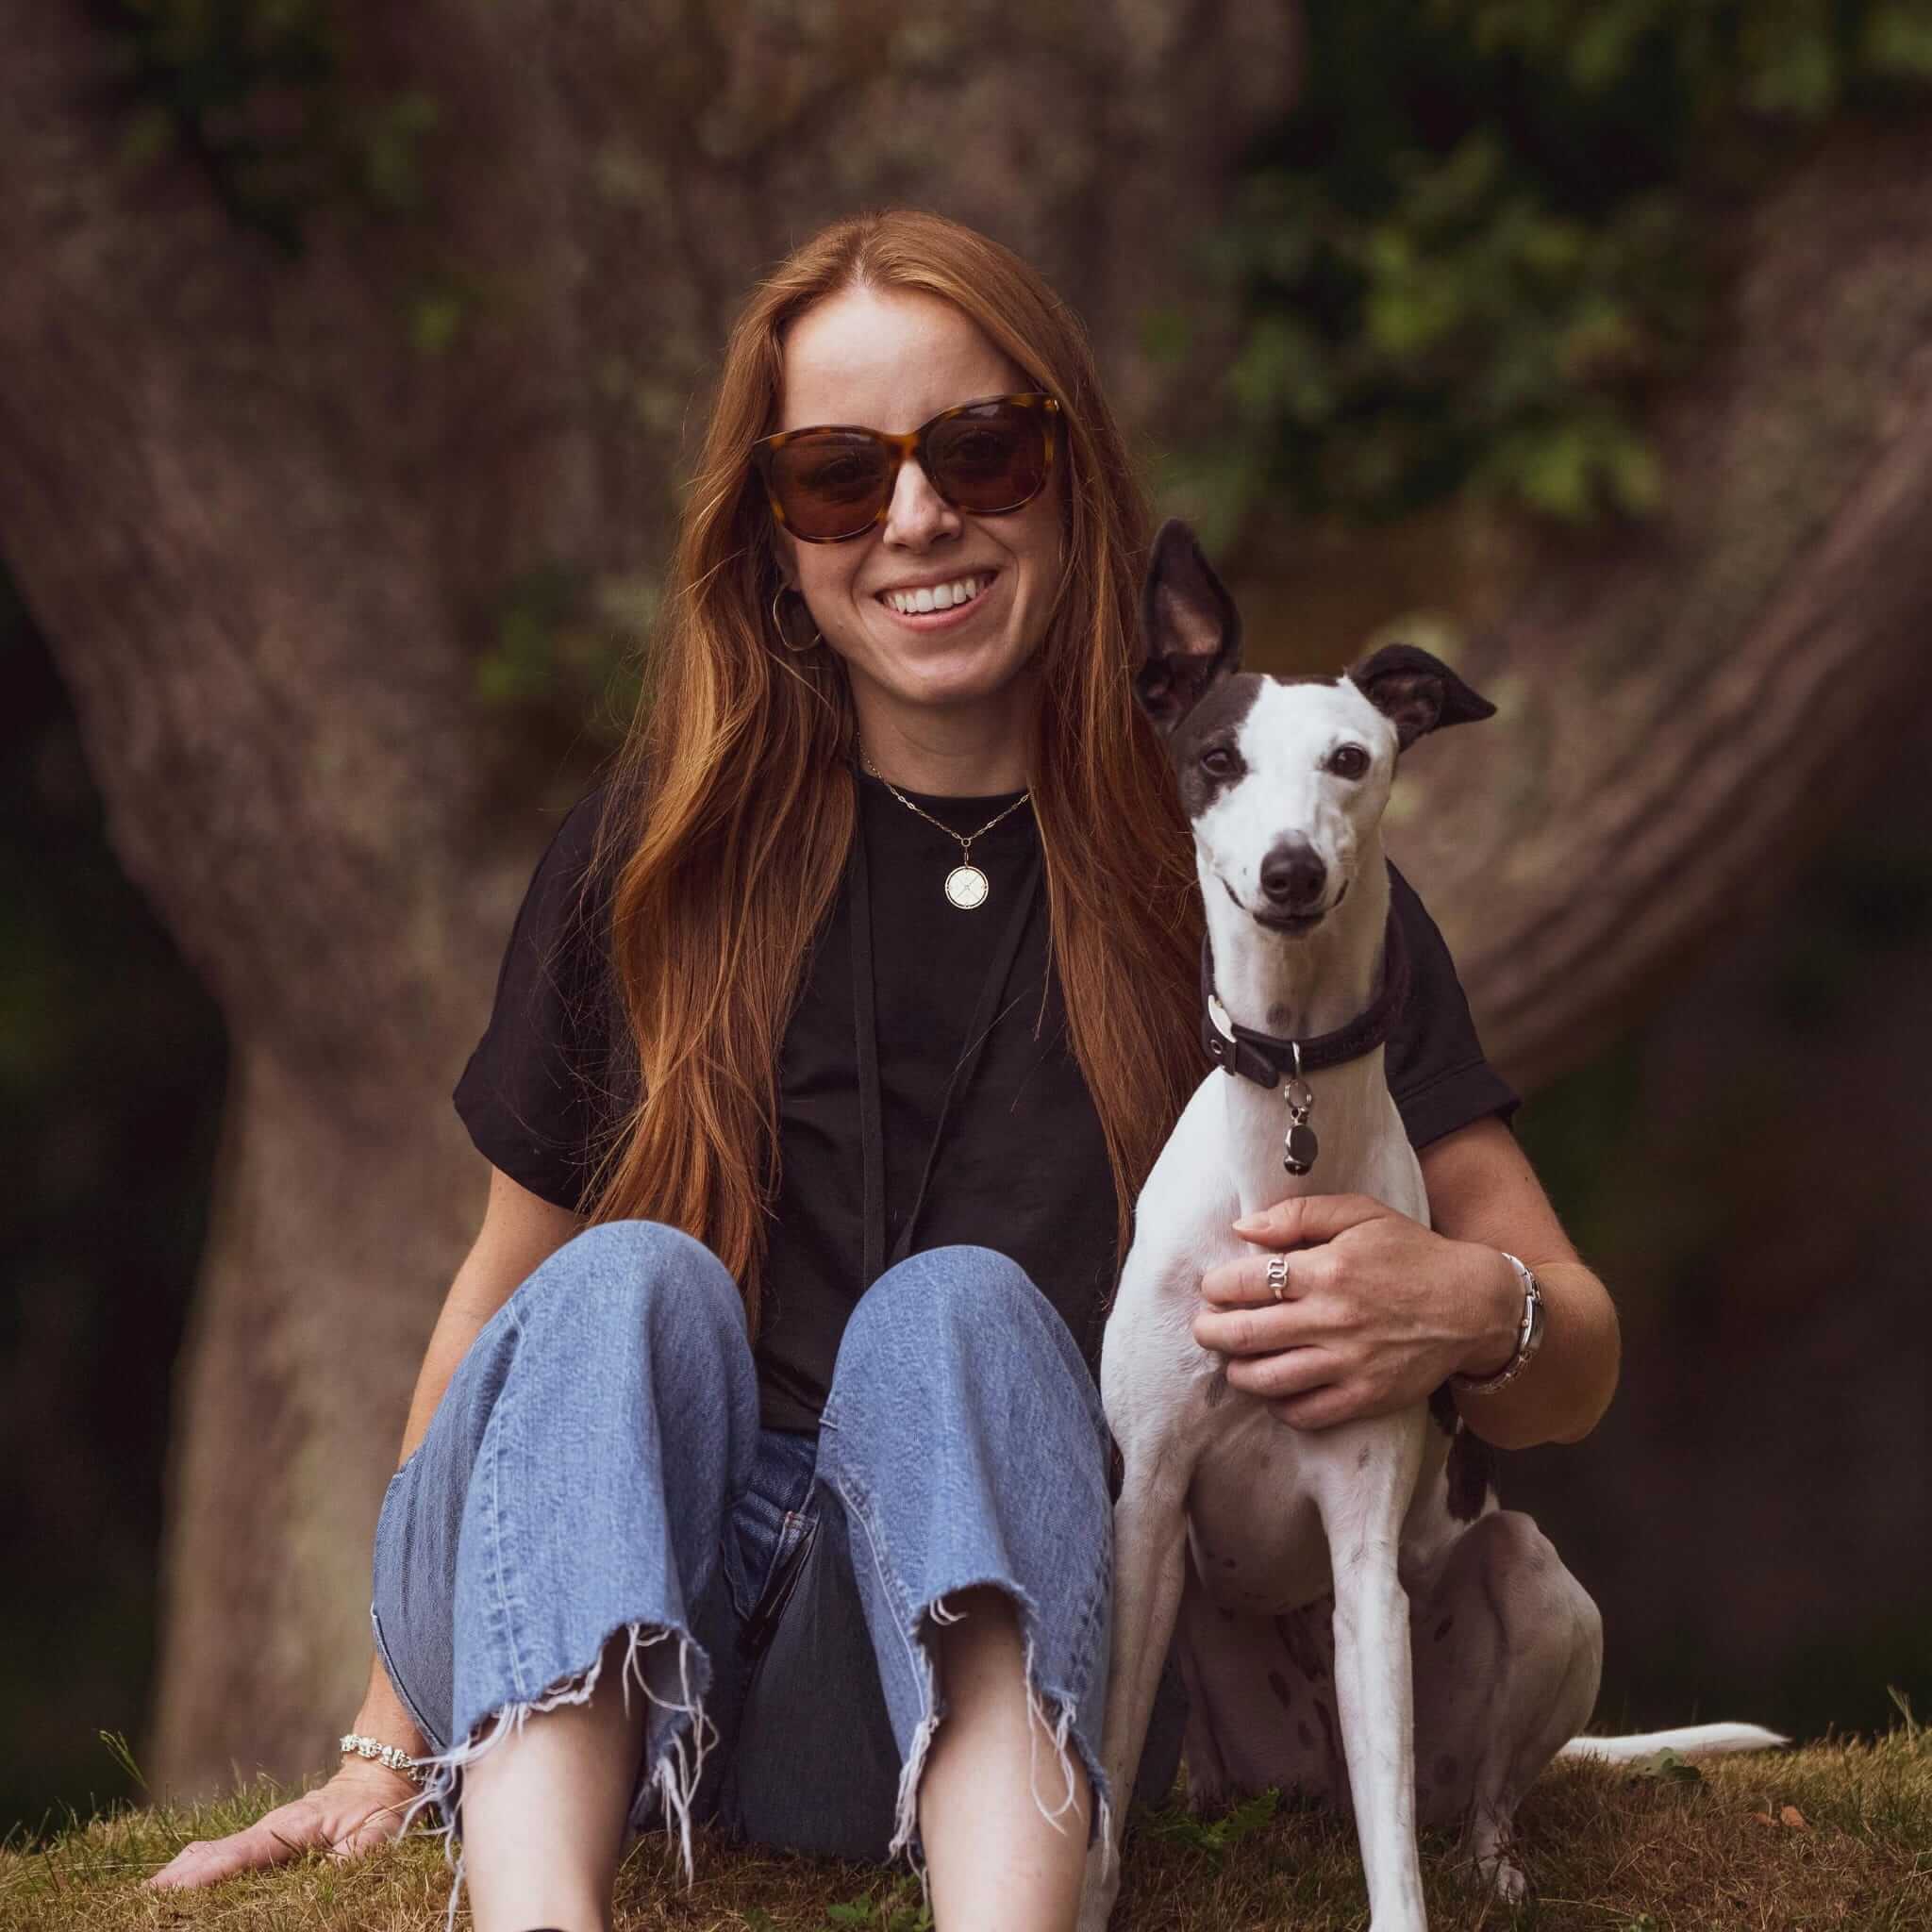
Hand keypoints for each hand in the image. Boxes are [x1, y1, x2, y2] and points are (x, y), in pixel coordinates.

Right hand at [147, 1756, 420, 1888]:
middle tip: (141, 1904)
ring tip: (145, 1900)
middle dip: (179, 1879)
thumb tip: (328, 1877)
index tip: (171, 1891)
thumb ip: (352, 1859)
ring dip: (179, 1875)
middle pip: (214, 1854)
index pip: (242, 1854)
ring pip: (211, 1852)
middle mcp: (270, 1827)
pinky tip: (171, 1884)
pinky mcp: (263, 1838)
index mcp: (293, 1827)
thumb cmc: (380, 1810)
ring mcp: (263, 1831)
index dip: (207, 1874)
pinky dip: (193, 1868)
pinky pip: (220, 1853)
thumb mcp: (376, 1836)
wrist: (380, 1775)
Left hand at [1192, 1193, 1517, 1430]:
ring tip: (1233, 1361)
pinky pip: (1306, 1413)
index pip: (1246, 1283)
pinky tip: (1275, 1390)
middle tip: (1205, 1328)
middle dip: (1211, 1332)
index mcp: (1327, 1270)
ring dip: (1237, 1372)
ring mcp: (1348, 1363)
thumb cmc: (1411, 1253)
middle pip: (1245, 1335)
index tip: (1213, 1288)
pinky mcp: (1366, 1396)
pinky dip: (1280, 1406)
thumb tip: (1243, 1228)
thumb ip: (1298, 1215)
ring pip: (1267, 1379)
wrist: (1473, 1304)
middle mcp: (1333, 1320)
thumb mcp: (1360, 1214)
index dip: (1217, 1287)